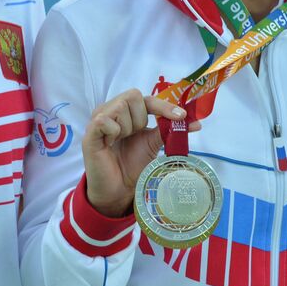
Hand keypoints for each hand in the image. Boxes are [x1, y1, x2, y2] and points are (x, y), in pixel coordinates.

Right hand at [81, 90, 196, 217]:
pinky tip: (111, 144)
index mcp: (125, 111)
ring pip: (120, 107)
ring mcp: (98, 120)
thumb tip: (196, 123)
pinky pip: (105, 121)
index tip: (181, 116)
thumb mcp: (153, 144)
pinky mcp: (89, 133)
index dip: (164, 105)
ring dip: (128, 128)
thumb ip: (169, 130)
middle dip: (141, 118)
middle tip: (135, 136)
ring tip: (121, 142)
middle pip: (133, 96)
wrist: (119, 189)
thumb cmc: (133, 164)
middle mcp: (110, 110)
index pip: (146, 98)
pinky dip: (114, 132)